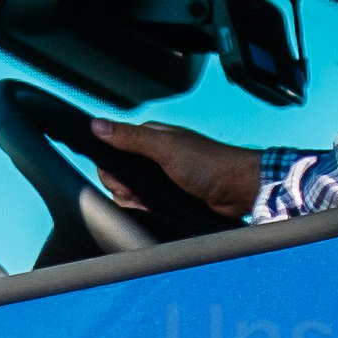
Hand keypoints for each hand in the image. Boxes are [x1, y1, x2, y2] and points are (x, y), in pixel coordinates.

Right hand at [84, 117, 269, 224]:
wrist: (239, 191)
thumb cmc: (210, 164)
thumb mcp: (166, 148)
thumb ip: (131, 137)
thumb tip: (97, 124)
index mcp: (151, 138)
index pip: (113, 151)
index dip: (112, 171)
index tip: (125, 184)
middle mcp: (154, 156)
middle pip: (120, 176)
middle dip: (125, 191)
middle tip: (141, 197)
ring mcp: (163, 177)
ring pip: (132, 193)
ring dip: (137, 203)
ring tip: (153, 206)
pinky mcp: (171, 196)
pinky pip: (148, 204)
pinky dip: (148, 210)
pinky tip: (158, 212)